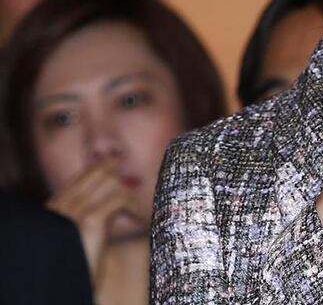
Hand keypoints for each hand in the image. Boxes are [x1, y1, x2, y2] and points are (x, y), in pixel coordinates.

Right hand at [47, 162, 144, 282]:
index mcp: (52, 211)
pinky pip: (119, 199)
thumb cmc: (76, 272)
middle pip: (94, 172)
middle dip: (114, 167)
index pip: (79, 177)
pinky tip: (140, 220)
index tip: (115, 160)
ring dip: (129, 194)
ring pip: (110, 181)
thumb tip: (116, 195)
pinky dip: (135, 207)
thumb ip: (91, 214)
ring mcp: (72, 212)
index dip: (99, 166)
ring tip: (138, 212)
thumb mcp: (78, 239)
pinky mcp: (89, 221)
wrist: (63, 292)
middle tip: (131, 166)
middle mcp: (58, 207)